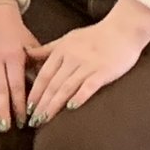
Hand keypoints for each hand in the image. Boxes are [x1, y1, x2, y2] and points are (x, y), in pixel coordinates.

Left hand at [24, 0, 149, 123]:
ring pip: (66, 87)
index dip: (34, 93)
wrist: (122, 29)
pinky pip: (89, 85)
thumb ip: (47, 50)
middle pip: (52, 84)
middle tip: (33, 121)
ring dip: (54, 104)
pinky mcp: (104, 71)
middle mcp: (71, 59)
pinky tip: (71, 108)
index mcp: (61, 51)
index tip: (27, 108)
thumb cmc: (94, 36)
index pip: (43, 75)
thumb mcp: (66, 39)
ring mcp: (87, 65)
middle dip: (41, 104)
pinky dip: (79, 96)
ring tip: (45, 119)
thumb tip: (27, 54)